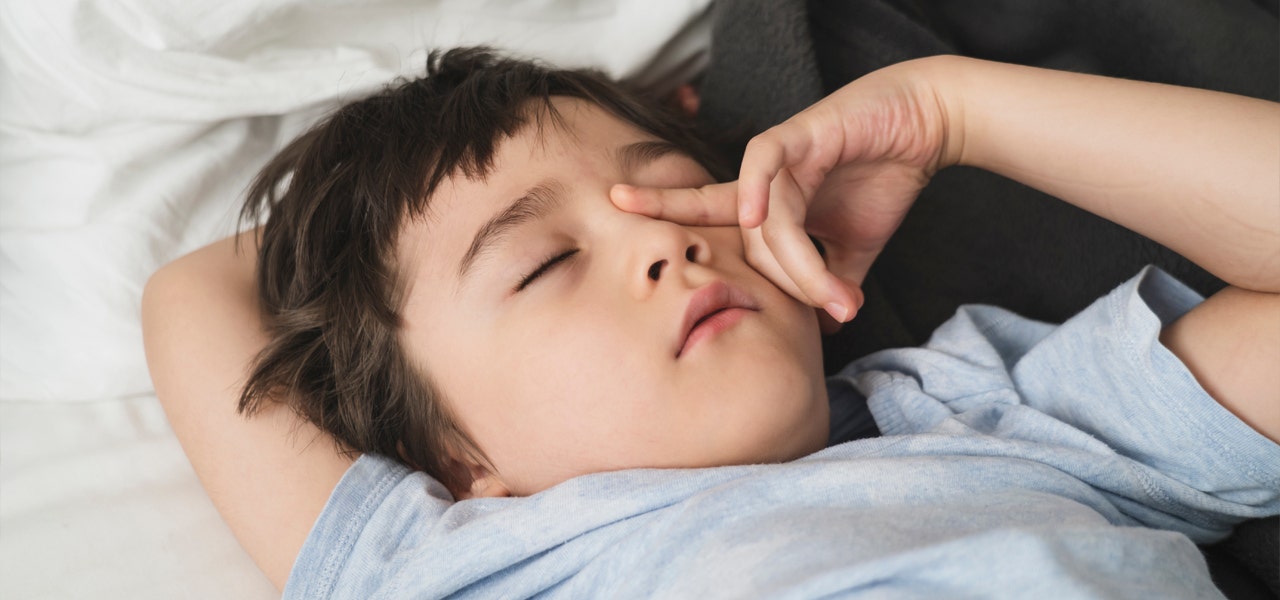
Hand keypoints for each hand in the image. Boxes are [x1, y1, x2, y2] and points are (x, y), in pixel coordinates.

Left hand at [612, 57, 958, 331]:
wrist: (925, 128)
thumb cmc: (883, 180)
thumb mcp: (852, 249)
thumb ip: (829, 283)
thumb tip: (824, 330)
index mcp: (765, 201)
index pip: (705, 216)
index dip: (661, 215)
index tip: (614, 218)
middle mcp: (760, 180)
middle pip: (744, 243)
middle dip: (784, 285)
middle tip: (834, 311)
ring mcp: (776, 156)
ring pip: (763, 222)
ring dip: (801, 266)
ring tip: (841, 297)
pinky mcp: (799, 134)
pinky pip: (763, 162)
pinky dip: (757, 189)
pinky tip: (759, 217)